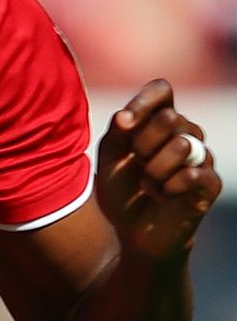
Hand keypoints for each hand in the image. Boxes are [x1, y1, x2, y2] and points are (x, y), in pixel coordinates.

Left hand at [95, 79, 220, 261]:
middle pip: (170, 117)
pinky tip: (163, 194)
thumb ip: (117, 132)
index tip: (124, 124)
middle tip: (137, 163)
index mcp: (158, 121)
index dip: (144, 101)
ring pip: (183, 144)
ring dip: (154, 169)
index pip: (162, 90)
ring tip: (148, 183)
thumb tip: (125, 117)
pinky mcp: (210, 183)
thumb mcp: (109, 157)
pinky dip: (168, 186)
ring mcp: (202, 157)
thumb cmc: (122, 189)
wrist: (133, 230)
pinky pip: (193, 173)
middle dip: (143, 143)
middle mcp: (185, 133)